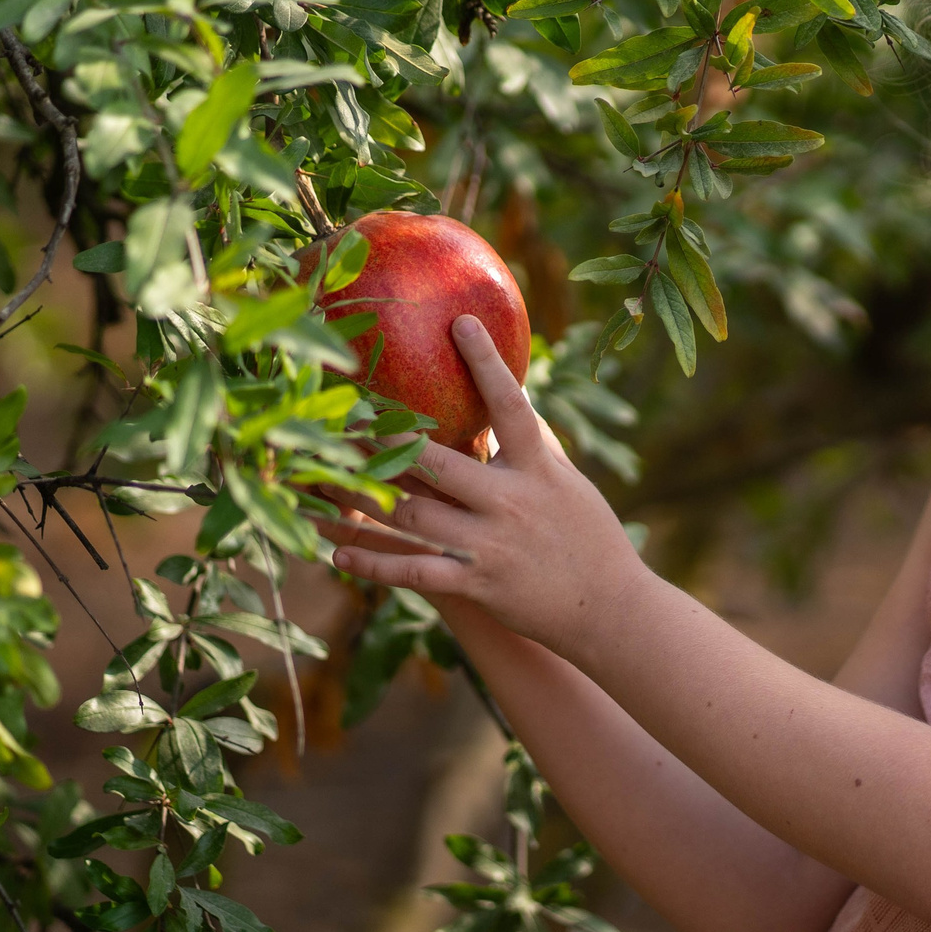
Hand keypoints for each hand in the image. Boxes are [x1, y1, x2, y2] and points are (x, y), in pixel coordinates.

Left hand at [330, 316, 650, 654]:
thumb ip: (535, 444)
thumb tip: (515, 396)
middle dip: (389, 440)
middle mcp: (511, 502)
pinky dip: (373, 565)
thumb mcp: (568, 482)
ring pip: (414, 518)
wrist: (609, 608)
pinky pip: (413, 573)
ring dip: (363, 500)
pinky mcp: (477, 584)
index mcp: (538, 468)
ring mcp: (490, 545)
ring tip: (320, 481)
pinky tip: (337, 555)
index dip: (487, 363)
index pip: (511, 406)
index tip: (461, 323)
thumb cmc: (589, 537)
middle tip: (348, 412)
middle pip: (438, 463)